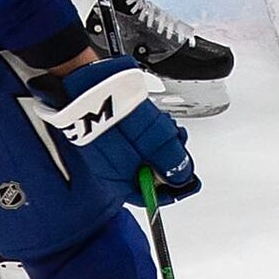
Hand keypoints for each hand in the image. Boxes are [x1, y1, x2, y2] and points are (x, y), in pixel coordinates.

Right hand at [27, 57, 198, 202]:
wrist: (89, 84)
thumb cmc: (114, 114)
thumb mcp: (155, 143)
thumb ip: (171, 162)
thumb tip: (183, 176)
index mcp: (116, 181)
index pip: (148, 195)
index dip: (172, 188)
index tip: (189, 181)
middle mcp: (109, 168)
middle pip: (147, 172)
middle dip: (167, 159)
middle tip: (179, 145)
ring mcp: (107, 148)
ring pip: (143, 153)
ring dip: (160, 142)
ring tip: (167, 127)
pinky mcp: (108, 129)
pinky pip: (134, 137)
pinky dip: (148, 130)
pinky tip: (154, 119)